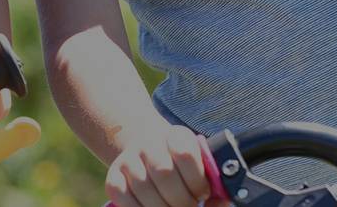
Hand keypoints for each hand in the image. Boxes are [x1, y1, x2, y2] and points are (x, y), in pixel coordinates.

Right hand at [105, 116, 226, 206]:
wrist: (146, 148)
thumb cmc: (181, 165)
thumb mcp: (199, 167)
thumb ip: (212, 184)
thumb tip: (222, 202)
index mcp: (176, 136)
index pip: (185, 154)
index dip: (197, 181)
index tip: (203, 193)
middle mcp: (149, 143)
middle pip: (164, 175)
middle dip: (181, 200)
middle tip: (189, 206)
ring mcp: (128, 159)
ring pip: (144, 190)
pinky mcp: (113, 175)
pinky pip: (123, 198)